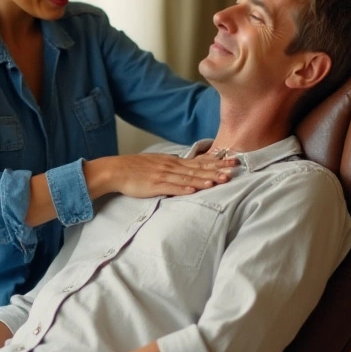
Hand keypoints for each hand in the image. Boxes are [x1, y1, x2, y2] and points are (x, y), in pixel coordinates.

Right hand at [89, 153, 235, 198]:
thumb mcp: (158, 163)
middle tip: (233, 170)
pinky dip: (184, 189)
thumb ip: (174, 167)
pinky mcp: (155, 185)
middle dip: (216, 169)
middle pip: (198, 168)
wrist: (116, 170)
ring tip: (218, 181)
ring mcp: (163, 175)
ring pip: (188, 178)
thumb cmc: (136, 169)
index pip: (199, 161)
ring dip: (204, 179)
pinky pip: (172, 187)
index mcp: (173, 161)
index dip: (216, 162)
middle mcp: (171, 166)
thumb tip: (188, 171)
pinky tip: (194, 190)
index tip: (231, 161)